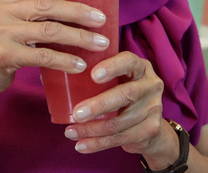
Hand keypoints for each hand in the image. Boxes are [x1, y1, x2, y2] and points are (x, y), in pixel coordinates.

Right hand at [0, 0, 109, 115]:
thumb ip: (20, 7)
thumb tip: (63, 3)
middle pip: (46, 4)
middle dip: (78, 11)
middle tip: (101, 18)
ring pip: (50, 29)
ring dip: (79, 37)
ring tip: (100, 43)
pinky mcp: (4, 55)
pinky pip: (43, 55)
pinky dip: (65, 60)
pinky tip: (79, 64)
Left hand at [64, 51, 179, 168]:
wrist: (150, 123)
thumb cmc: (121, 93)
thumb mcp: (115, 79)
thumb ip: (95, 75)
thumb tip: (54, 74)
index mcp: (140, 67)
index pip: (129, 61)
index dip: (112, 67)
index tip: (92, 75)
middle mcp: (150, 85)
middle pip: (126, 94)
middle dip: (99, 105)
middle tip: (77, 113)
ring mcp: (153, 109)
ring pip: (120, 122)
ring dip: (92, 129)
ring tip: (70, 132)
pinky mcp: (151, 130)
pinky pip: (120, 138)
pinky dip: (98, 143)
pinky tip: (82, 145)